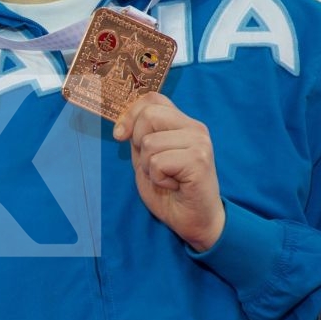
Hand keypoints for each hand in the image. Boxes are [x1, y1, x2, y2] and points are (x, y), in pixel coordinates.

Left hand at [114, 92, 224, 251]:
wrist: (194, 220)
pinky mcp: (199, 160)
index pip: (152, 99)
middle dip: (139, 143)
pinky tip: (174, 185)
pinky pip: (158, 162)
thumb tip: (122, 125)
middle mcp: (195, 128)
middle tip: (154, 165)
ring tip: (167, 177)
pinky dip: (158, 178)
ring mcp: (200, 142)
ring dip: (149, 167)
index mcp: (183, 123)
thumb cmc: (170, 191)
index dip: (130, 114)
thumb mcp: (147, 158)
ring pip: (149, 142)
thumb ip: (139, 137)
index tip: (120, 136)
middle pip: (148, 115)